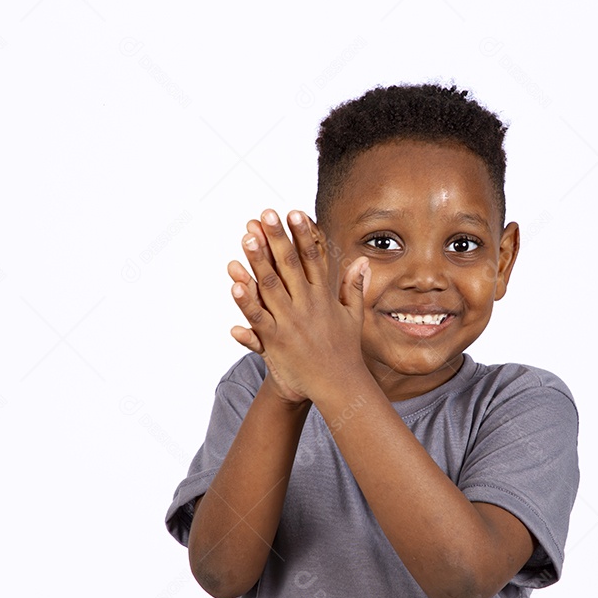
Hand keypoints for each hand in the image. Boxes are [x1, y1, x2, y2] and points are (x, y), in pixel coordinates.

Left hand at [228, 209, 369, 403]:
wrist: (338, 385)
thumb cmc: (345, 350)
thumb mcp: (353, 315)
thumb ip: (354, 286)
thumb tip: (363, 260)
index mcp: (323, 296)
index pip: (312, 258)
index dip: (303, 234)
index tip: (295, 212)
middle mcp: (306, 305)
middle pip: (288, 264)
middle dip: (277, 238)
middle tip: (265, 214)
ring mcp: (290, 322)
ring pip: (270, 286)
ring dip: (257, 260)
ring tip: (247, 237)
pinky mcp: (276, 340)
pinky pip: (258, 317)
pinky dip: (247, 301)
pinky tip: (235, 283)